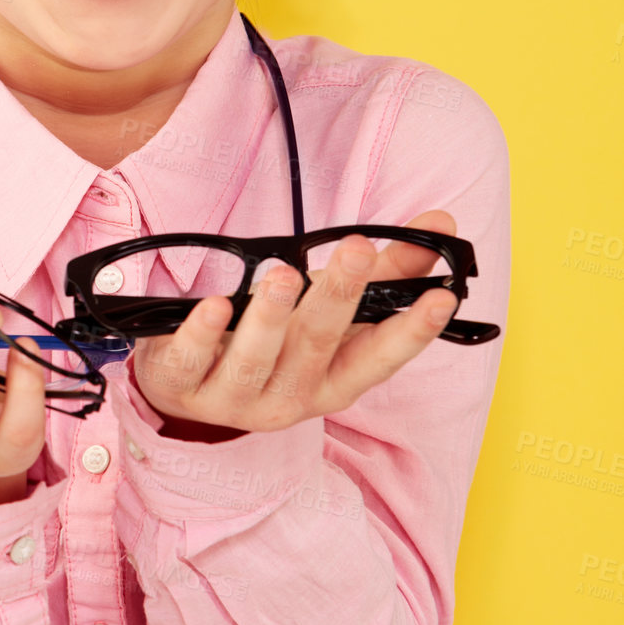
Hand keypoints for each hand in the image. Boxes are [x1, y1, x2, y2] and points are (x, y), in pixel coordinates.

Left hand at [130, 211, 461, 437]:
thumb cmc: (274, 341)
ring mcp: (234, 397)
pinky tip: (213, 305)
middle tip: (358, 250)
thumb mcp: (327, 310)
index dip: (411, 332)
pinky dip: (204, 334)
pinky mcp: (183, 384)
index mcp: (333, 381)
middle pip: (317, 347)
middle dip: (340, 297)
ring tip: (284, 274)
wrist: (190, 386)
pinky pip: (193, 360)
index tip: (442, 297)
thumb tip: (439, 226)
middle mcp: (289, 397)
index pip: (378, 359)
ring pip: (256, 360)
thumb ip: (383, 272)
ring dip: (272, 316)